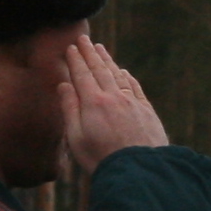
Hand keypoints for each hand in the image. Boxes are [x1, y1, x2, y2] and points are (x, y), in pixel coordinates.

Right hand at [61, 33, 169, 174]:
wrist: (139, 171)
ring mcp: (132, 102)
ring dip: (108, 60)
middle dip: (90, 53)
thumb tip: (64, 85)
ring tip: (101, 48)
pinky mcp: (146, 111)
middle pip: (100, 70)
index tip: (71, 48)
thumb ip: (70, 109)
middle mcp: (113, 97)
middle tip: (84, 39)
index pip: (82, 75)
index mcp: (93, 103)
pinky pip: (134, 87)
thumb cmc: (102, 159)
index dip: (76, 60)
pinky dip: (127, 76)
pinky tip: (123, 71)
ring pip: (118, 75)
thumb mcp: (76, 138)